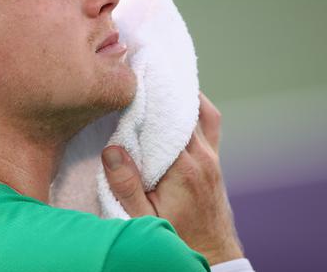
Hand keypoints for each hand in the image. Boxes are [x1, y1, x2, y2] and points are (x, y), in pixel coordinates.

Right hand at [101, 91, 243, 264]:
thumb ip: (126, 185)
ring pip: (199, 112)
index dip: (149, 97)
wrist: (212, 255)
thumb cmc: (175, 237)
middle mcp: (201, 157)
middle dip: (162, 90)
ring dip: (179, 96)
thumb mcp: (142, 218)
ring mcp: (211, 157)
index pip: (166, 119)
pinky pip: (210, 123)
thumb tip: (111, 150)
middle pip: (183, 109)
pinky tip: (180, 102)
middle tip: (141, 72)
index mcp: (182, 168)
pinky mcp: (214, 161)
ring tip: (157, 81)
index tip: (132, 78)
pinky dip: (196, 108)